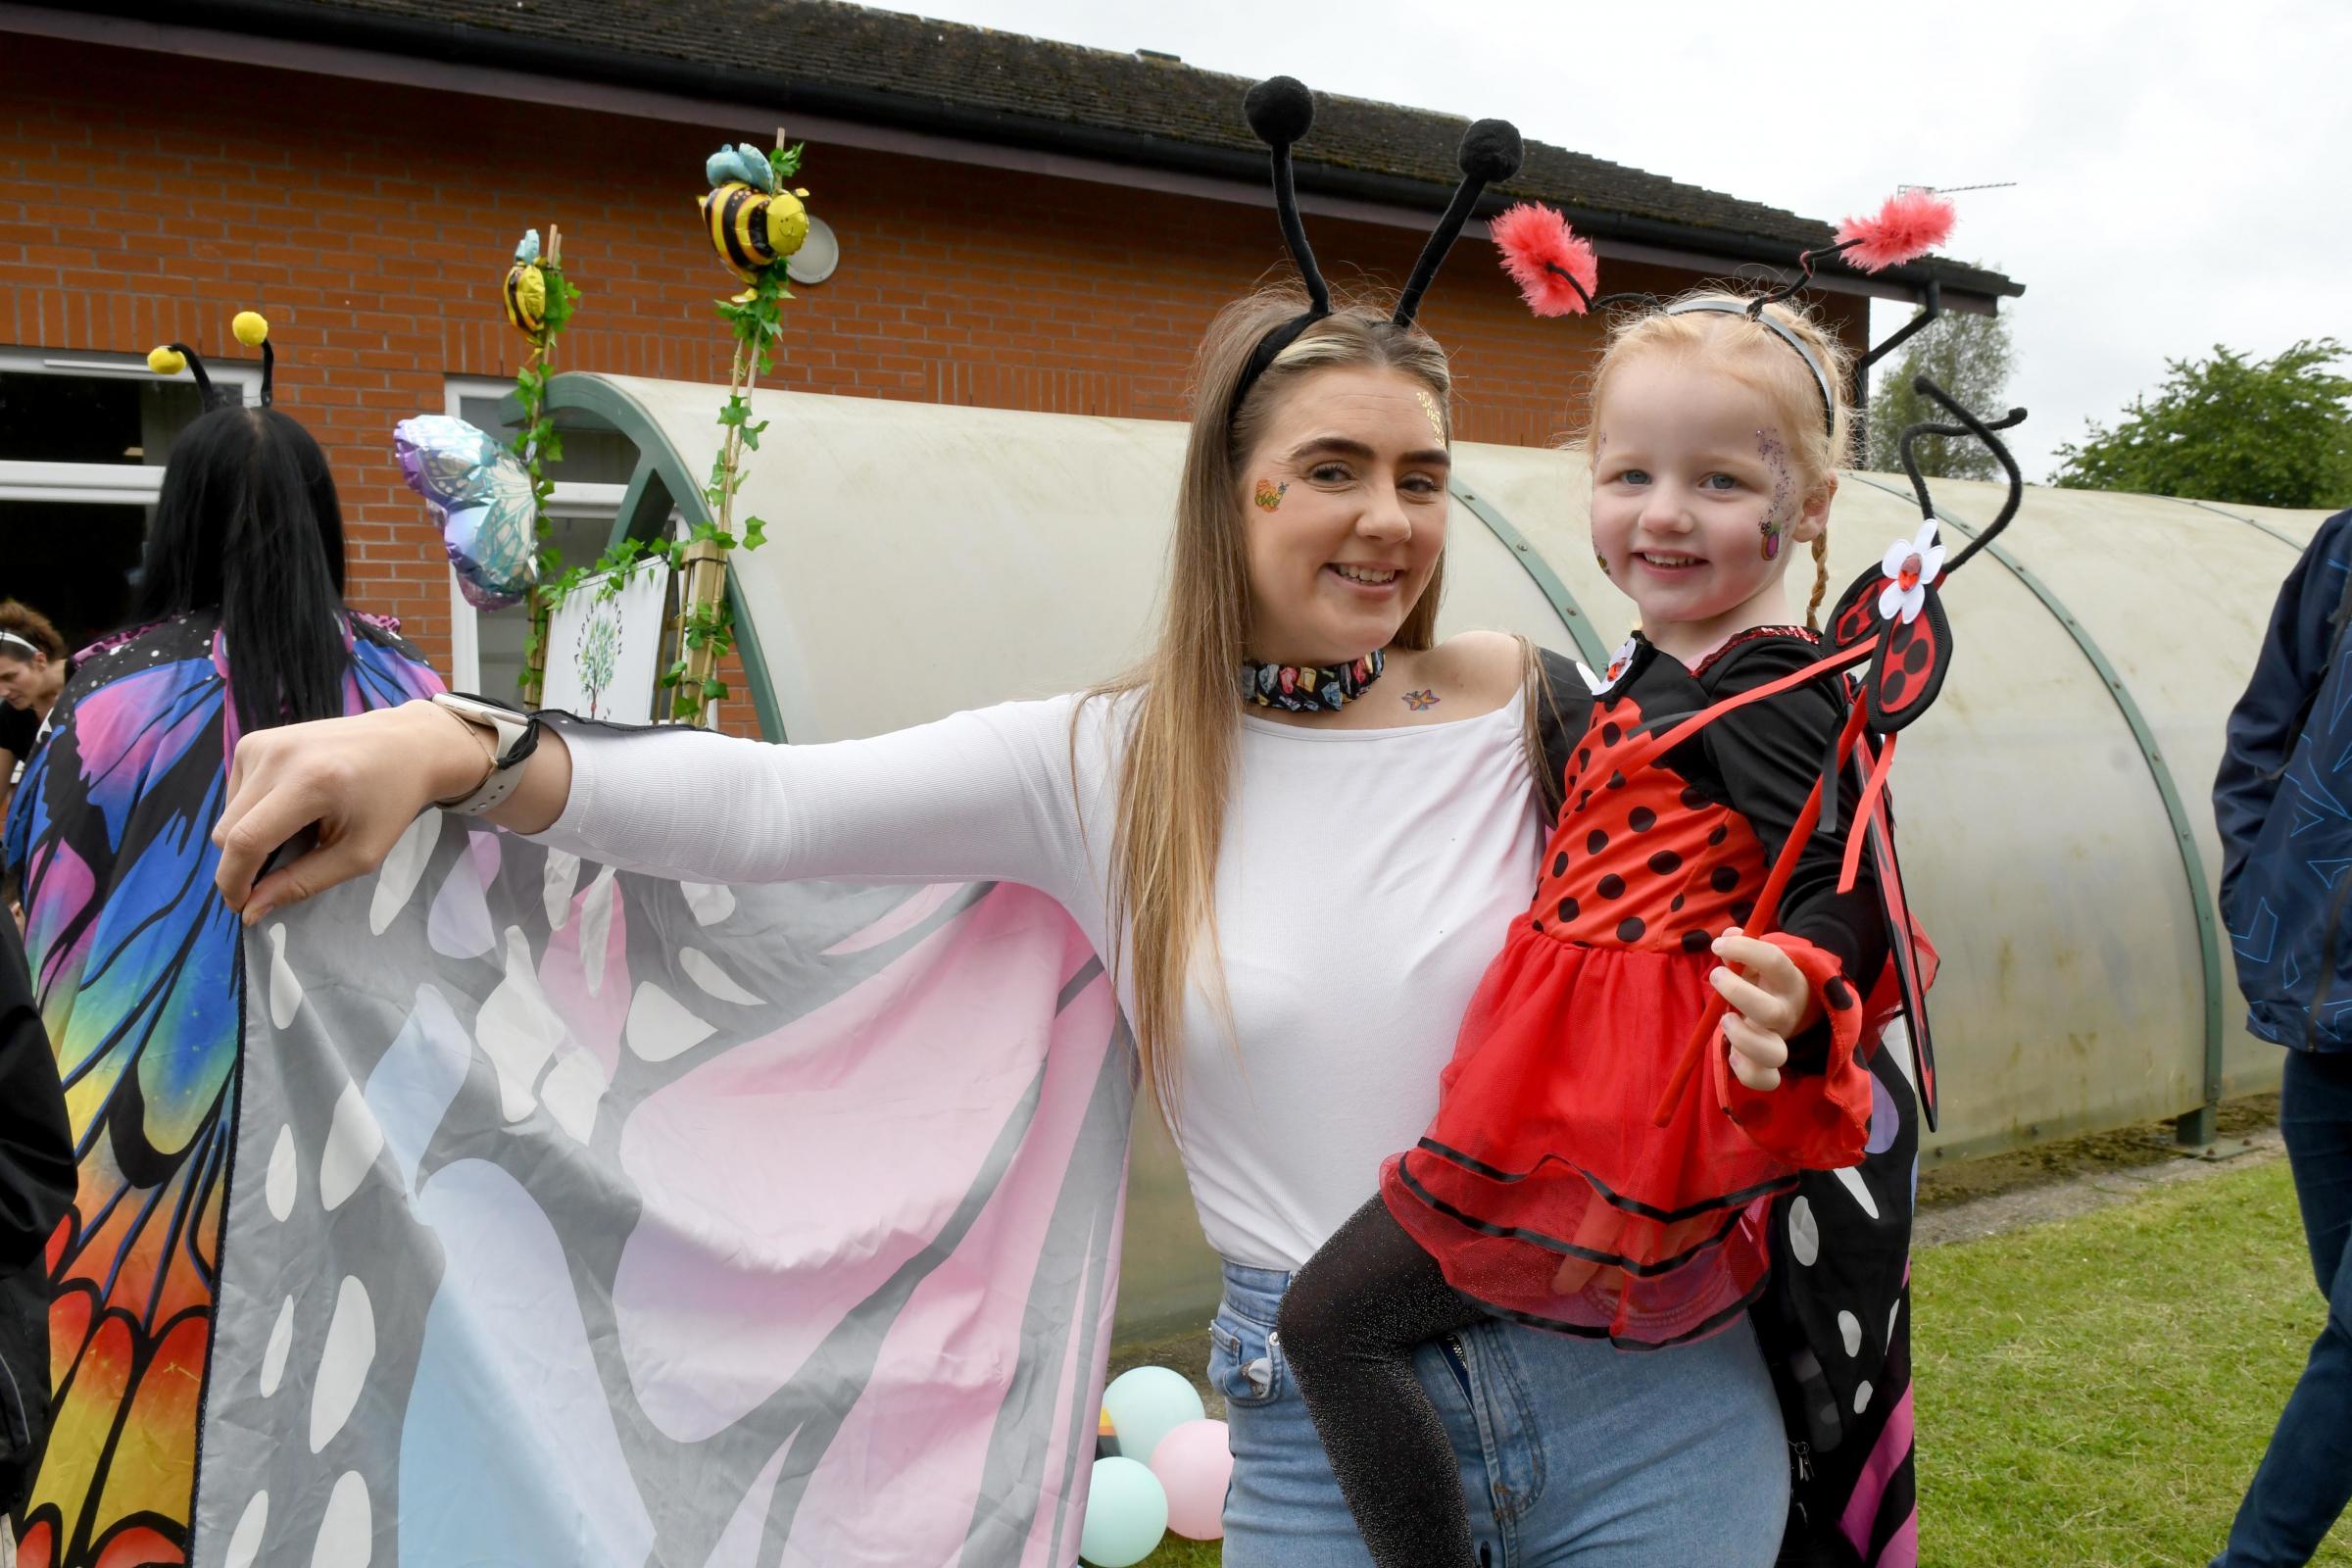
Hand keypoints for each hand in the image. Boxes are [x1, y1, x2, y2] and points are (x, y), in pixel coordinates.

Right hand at [212, 701, 485, 924]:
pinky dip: (253, 811)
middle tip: (280, 872)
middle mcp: (278, 756)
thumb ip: (302, 883)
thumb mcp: (359, 854)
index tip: (241, 905)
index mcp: (310, 782)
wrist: (407, 746)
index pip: (246, 840)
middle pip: (227, 830)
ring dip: (249, 835)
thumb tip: (249, 910)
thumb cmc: (390, 804)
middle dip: (242, 863)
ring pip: (227, 814)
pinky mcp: (254, 740)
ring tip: (299, 830)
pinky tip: (291, 805)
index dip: (234, 880)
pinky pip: (234, 793)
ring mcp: (263, 742)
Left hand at [1706, 927, 1819, 1091]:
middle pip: (1771, 1012)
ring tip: (1726, 1021)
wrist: (1793, 1007)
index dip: (1745, 949)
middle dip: (1737, 994)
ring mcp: (1779, 1039)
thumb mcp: (1758, 960)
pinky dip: (1746, 1071)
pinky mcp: (1770, 1063)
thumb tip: (1728, 936)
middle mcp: (1786, 1012)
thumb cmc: (1765, 979)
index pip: (1775, 961)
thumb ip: (1743, 947)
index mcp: (1788, 980)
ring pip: (1773, 1053)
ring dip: (1743, 1038)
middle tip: (1716, 977)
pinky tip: (1732, 1054)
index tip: (1719, 946)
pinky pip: (1765, 1080)